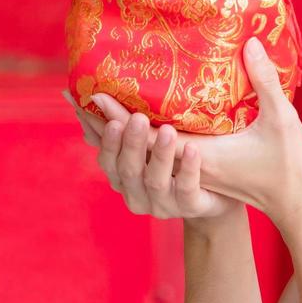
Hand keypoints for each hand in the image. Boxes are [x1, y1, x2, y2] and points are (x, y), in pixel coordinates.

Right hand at [63, 89, 240, 222]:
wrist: (216, 192)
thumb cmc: (174, 160)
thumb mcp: (148, 143)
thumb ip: (121, 124)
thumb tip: (86, 94)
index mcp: (122, 178)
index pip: (107, 161)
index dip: (107, 143)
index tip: (112, 121)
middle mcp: (137, 194)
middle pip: (128, 171)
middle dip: (132, 145)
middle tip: (139, 118)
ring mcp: (162, 205)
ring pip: (155, 181)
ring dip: (160, 155)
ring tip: (168, 130)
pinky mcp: (190, 208)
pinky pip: (186, 189)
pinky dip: (188, 168)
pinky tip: (193, 148)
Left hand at [70, 37, 301, 229]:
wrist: (292, 199)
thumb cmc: (289, 163)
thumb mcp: (281, 120)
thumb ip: (265, 81)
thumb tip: (251, 42)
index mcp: (205, 159)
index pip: (153, 139)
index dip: (123, 117)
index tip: (99, 95)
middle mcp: (189, 170)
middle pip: (137, 150)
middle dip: (111, 124)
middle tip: (88, 94)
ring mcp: (189, 176)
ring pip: (139, 160)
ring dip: (115, 137)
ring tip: (93, 110)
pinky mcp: (192, 174)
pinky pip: (150, 160)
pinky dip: (128, 144)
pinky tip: (118, 124)